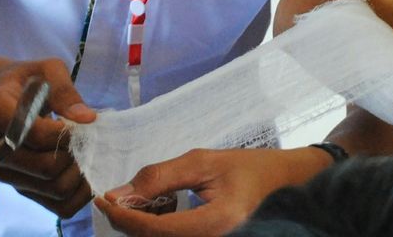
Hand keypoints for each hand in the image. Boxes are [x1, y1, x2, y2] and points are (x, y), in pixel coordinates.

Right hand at [0, 59, 96, 217]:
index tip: (77, 121)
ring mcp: (4, 172)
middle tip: (85, 139)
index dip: (66, 131)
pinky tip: (84, 172)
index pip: (36, 134)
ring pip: (54, 189)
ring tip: (84, 152)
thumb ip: (66, 91)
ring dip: (80, 173)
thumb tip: (87, 119)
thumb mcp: (47, 70)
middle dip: (75, 154)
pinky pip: (57, 206)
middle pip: (46, 167)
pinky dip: (79, 194)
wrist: (2, 96)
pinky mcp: (19, 188)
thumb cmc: (27, 80)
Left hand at [95, 147, 332, 236]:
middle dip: (129, 223)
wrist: (289, 186)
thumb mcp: (204, 162)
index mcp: (218, 223)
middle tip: (115, 200)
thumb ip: (160, 177)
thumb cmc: (250, 169)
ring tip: (138, 203)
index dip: (124, 217)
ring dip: (143, 228)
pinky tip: (157, 213)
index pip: (157, 231)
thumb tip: (118, 193)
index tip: (102, 200)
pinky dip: (159, 231)